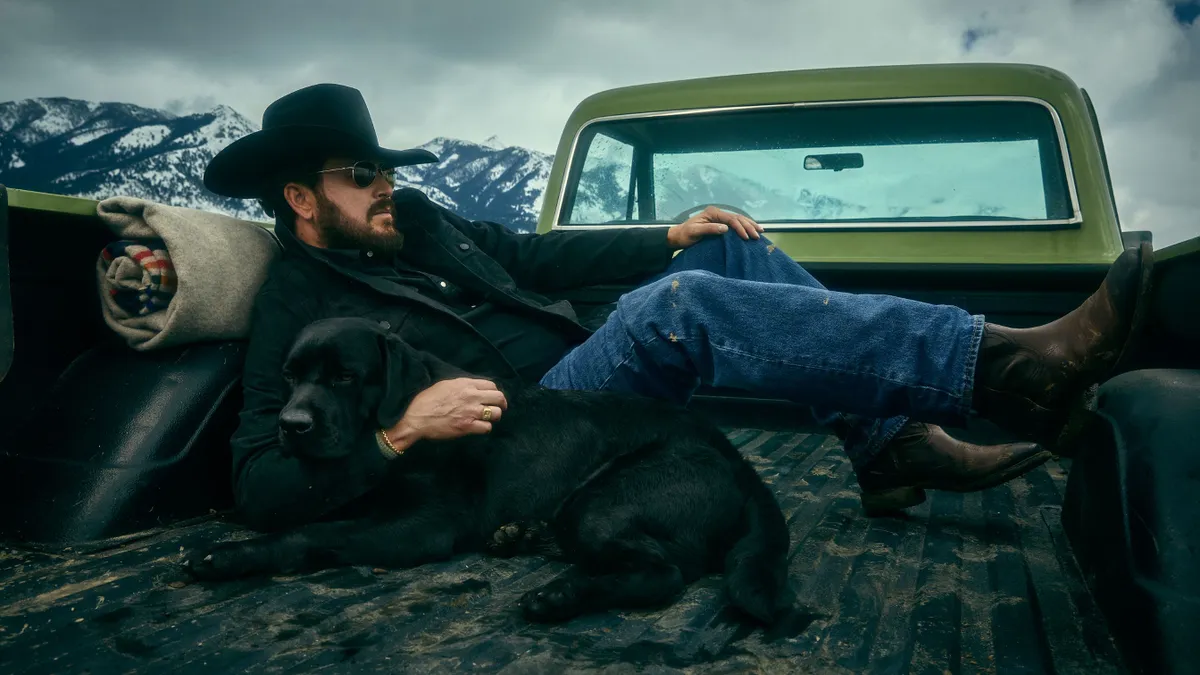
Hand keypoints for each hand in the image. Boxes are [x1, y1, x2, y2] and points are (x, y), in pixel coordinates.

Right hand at [384, 377, 507, 449]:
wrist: (417, 418)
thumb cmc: (427, 400)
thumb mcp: (445, 385)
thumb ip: (462, 385)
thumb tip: (472, 387)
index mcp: (466, 384)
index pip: (491, 385)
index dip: (494, 392)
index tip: (492, 397)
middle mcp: (472, 396)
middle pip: (499, 398)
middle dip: (501, 404)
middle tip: (499, 408)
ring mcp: (471, 412)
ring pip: (496, 413)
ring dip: (494, 416)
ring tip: (488, 419)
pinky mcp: (468, 426)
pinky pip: (487, 427)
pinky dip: (485, 428)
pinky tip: (479, 427)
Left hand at [666, 206, 763, 249]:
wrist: (678, 237)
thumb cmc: (685, 235)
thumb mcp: (695, 232)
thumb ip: (709, 229)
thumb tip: (726, 228)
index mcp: (712, 213)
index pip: (731, 219)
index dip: (740, 227)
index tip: (746, 237)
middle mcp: (717, 213)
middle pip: (737, 218)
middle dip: (749, 226)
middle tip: (758, 235)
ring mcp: (719, 217)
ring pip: (738, 220)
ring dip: (750, 225)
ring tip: (761, 231)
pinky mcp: (719, 223)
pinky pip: (735, 224)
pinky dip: (744, 227)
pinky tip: (752, 231)